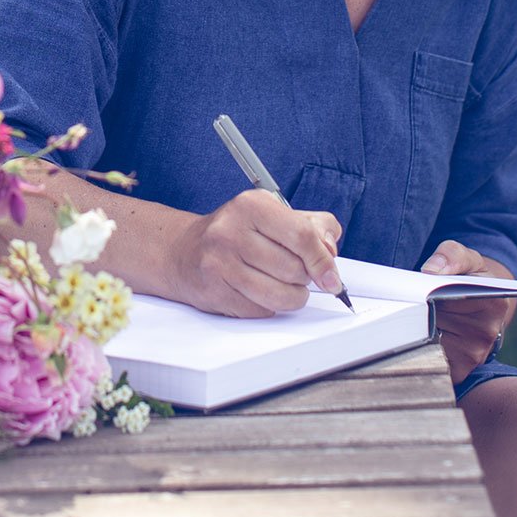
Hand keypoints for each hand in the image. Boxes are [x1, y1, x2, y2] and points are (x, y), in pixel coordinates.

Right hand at [172, 191, 345, 318]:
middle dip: (304, 278)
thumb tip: (330, 251)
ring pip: (280, 295)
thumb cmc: (238, 232)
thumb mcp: (275, 215)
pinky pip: (261, 310)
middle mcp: (231, 231)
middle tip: (295, 272)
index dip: (323, 261)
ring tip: (283, 285)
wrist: (184, 251)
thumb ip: (314, 226)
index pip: (302, 236)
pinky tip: (258, 291)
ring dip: (291, 297)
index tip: (332, 278)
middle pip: (294, 269)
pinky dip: (269, 306)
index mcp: (251, 205)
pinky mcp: (214, 291)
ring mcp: (220, 262)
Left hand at [421, 239, 516, 384]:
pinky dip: (416, 351)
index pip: (450, 300)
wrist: (481, 305)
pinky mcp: (460, 371)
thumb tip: (430, 271)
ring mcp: (474, 356)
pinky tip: (413, 337)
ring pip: (428, 345)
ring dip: (413, 333)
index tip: (409, 291)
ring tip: (407, 319)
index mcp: (493, 303)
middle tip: (402, 304)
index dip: (424, 296)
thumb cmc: (471, 279)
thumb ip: (451, 255)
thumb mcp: (466, 258)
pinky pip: (429, 363)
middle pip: (434, 324)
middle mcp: (487, 334)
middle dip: (414, 314)